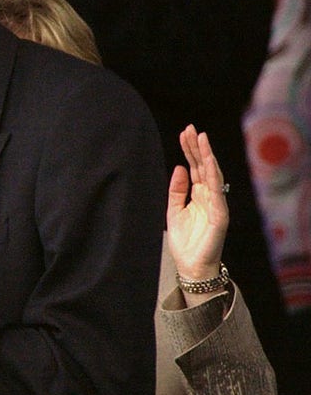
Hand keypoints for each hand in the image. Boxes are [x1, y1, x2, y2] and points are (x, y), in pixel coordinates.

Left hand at [166, 125, 228, 286]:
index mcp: (198, 194)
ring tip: (201, 139)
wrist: (190, 265)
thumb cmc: (184, 240)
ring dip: (207, 157)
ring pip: (212, 175)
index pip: (194, 167)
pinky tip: (209, 164)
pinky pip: (218, 193)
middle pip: (203, 167)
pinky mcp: (220, 215)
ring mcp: (216, 204)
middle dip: (197, 148)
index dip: (189, 150)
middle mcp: (209, 196)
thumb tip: (179, 167)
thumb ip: (176, 190)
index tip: (184, 133)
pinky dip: (214, 178)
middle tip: (192, 129)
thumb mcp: (173, 210)